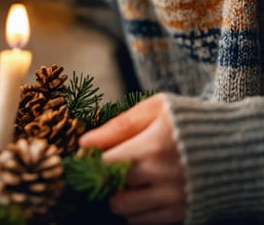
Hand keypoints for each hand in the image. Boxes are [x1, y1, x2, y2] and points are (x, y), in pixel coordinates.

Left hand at [79, 94, 185, 223]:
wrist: (236, 147)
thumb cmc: (190, 123)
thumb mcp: (157, 108)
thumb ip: (120, 124)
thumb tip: (85, 143)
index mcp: (153, 146)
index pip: (104, 161)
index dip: (91, 159)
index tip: (90, 154)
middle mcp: (162, 176)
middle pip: (110, 188)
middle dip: (103, 178)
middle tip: (108, 167)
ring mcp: (172, 198)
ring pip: (122, 209)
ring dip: (118, 196)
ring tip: (126, 180)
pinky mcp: (181, 213)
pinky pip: (140, 221)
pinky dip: (135, 210)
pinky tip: (142, 192)